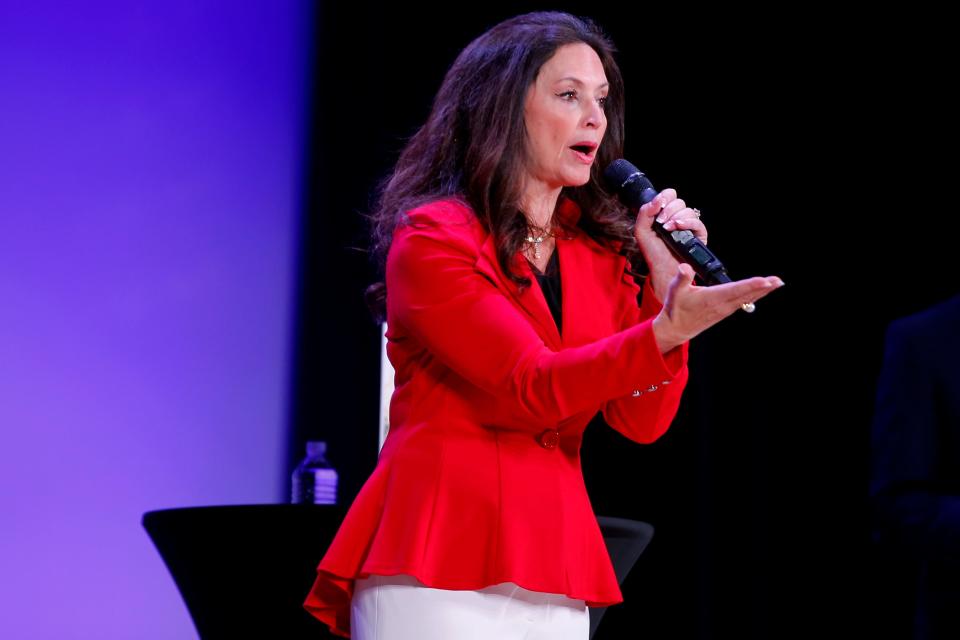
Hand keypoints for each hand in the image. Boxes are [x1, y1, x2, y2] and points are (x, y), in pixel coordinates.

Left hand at [633, 189, 707, 300]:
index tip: (658, 206)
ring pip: (688, 210)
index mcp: (665, 215)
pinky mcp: (698, 236)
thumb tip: (658, 199)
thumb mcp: (641, 231)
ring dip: (676, 217)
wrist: (663, 272)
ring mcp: (689, 227)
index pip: (670, 195)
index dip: (665, 197)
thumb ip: (644, 212)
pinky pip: (698, 222)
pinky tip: (678, 227)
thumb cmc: (653, 253)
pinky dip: (688, 222)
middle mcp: (678, 219)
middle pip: (679, 201)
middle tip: (661, 223)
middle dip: (668, 210)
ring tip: (668, 229)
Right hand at [652, 264, 783, 352]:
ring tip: (776, 283)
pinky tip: (761, 291)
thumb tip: (684, 267)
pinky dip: (754, 296)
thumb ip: (682, 277)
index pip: (735, 289)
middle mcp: (722, 305)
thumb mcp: (675, 290)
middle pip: (747, 294)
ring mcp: (725, 309)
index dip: (751, 285)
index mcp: (712, 298)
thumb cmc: (676, 309)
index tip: (765, 280)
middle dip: (764, 287)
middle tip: (779, 281)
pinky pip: (743, 302)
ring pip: (748, 299)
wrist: (676, 328)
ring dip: (763, 291)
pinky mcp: (725, 311)